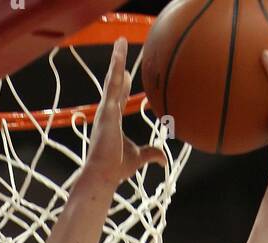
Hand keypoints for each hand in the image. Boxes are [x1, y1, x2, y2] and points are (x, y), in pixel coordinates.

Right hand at [87, 39, 166, 185]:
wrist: (103, 175)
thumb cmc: (116, 168)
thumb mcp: (138, 158)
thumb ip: (151, 154)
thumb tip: (164, 159)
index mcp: (113, 121)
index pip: (118, 99)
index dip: (121, 87)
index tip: (125, 75)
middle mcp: (107, 113)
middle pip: (112, 84)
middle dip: (116, 66)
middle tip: (120, 49)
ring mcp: (106, 111)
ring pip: (111, 79)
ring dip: (116, 60)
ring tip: (120, 42)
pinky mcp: (107, 111)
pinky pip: (112, 85)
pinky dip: (115, 69)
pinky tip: (119, 56)